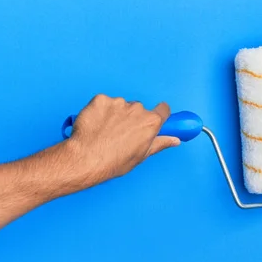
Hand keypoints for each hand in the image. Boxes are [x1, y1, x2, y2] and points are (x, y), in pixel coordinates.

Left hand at [60, 94, 179, 190]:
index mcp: (150, 122)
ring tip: (105, 132)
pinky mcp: (100, 99)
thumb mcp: (142, 155)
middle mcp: (137, 109)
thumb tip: (175, 140)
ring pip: (120, 105)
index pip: (163, 109)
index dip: (159, 115)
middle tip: (121, 134)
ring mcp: (118, 102)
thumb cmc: (114, 161)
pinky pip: (104, 102)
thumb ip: (160, 143)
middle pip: (139, 109)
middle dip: (132, 118)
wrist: (86, 158)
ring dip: (115, 114)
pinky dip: (100, 111)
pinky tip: (96, 125)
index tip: (153, 120)